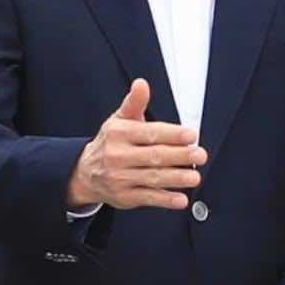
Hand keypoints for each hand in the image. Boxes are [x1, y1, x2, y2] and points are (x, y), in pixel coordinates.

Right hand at [67, 79, 206, 209]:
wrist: (85, 173)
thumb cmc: (110, 142)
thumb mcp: (119, 119)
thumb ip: (134, 103)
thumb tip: (141, 84)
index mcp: (119, 133)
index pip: (149, 133)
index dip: (171, 134)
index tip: (191, 135)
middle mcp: (118, 156)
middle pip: (153, 156)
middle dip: (179, 156)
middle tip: (200, 155)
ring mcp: (120, 178)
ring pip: (152, 178)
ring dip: (176, 178)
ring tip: (195, 176)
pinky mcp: (124, 197)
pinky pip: (148, 198)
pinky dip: (165, 199)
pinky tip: (181, 199)